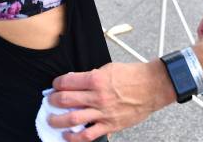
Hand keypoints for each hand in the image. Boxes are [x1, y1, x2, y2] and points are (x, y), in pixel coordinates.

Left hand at [48, 61, 174, 140]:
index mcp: (97, 78)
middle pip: (66, 100)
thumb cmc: (133, 76)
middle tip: (50, 101)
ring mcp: (103, 112)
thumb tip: (77, 81)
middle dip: (54, 100)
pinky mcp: (109, 125)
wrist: (152, 87)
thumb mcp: (110, 68)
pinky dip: (74, 137)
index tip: (55, 85)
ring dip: (57, 120)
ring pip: (72, 119)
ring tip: (51, 119)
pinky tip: (67, 135)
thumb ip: (93, 75)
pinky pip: (87, 135)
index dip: (58, 83)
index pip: (68, 82)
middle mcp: (97, 96)